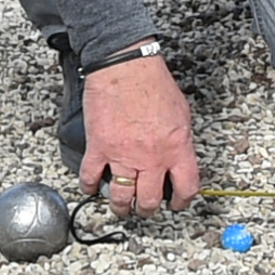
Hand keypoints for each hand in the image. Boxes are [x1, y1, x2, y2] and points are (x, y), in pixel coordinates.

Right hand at [77, 54, 200, 216]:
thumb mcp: (181, 114)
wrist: (124, 65)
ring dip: (121, 205)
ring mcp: (123, 154)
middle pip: (150, 199)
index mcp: (176, 148)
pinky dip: (89, 186)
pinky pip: (91, 177)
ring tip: (120, 206)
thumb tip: (177, 160)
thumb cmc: (151, 82)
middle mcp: (151, 157)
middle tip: (144, 207)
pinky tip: (91, 187)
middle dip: (147, 208)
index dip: (181, 202)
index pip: (186, 188)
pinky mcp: (99, 147)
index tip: (175, 204)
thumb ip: (180, 142)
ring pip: (122, 196)